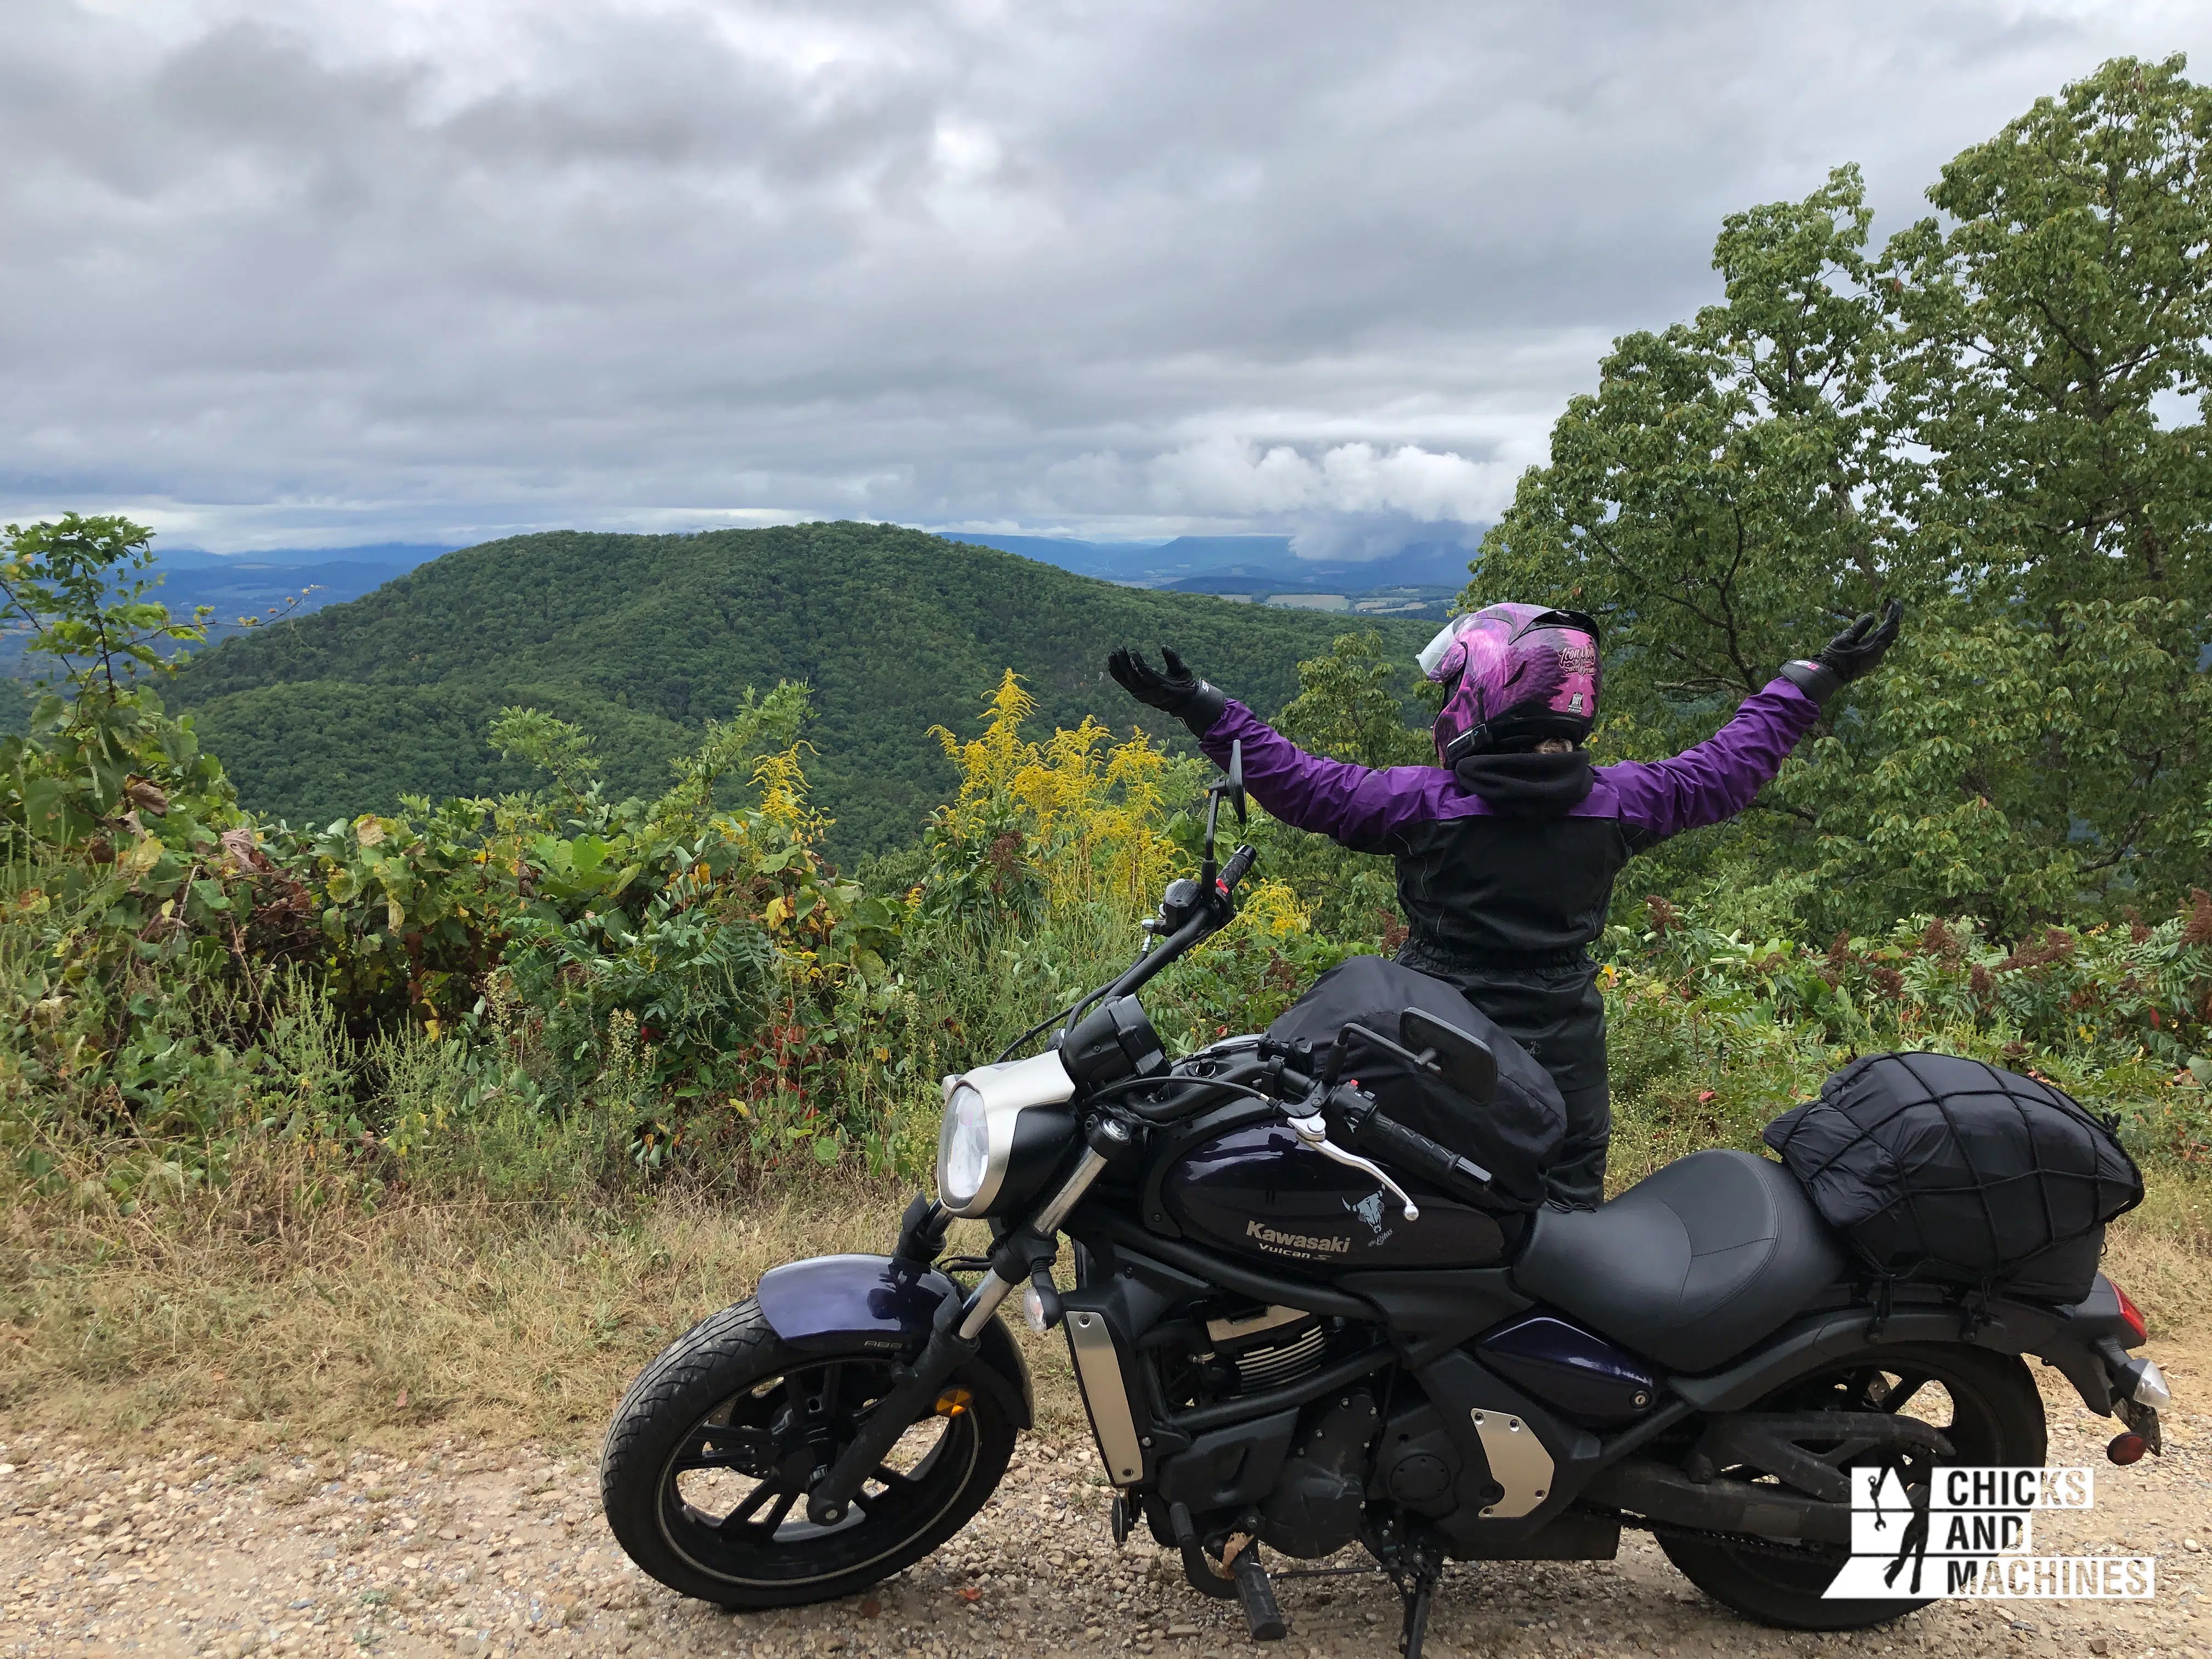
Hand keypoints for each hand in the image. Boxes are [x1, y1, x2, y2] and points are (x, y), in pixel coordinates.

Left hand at [1106, 647, 1226, 735]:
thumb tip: (1164, 646)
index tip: (1132, 651)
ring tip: (1112, 654)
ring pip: (1126, 681)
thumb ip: (1173, 659)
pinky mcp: (1137, 694)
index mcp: (1162, 686)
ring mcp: (1142, 694)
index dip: (1137, 663)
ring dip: (1118, 667)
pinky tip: (1111, 665)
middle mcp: (1150, 692)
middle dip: (1123, 663)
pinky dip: (1117, 675)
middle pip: (1132, 678)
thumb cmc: (1183, 684)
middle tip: (1119, 649)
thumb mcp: (1183, 671)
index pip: (1145, 674)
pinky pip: (1125, 684)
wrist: (1182, 703)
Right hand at [1780, 599, 1902, 707]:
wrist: (1830, 675)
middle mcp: (1879, 652)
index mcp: (1873, 646)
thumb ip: (1859, 627)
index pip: (1890, 627)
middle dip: (1895, 617)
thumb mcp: (1844, 639)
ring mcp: (1876, 657)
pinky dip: (1885, 632)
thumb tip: (1872, 615)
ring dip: (1891, 625)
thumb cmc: (1835, 657)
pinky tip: (1882, 628)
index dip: (1894, 613)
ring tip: (1891, 613)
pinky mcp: (1872, 659)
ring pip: (1889, 638)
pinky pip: (1884, 643)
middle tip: (1895, 604)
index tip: (1895, 601)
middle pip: (1893, 632)